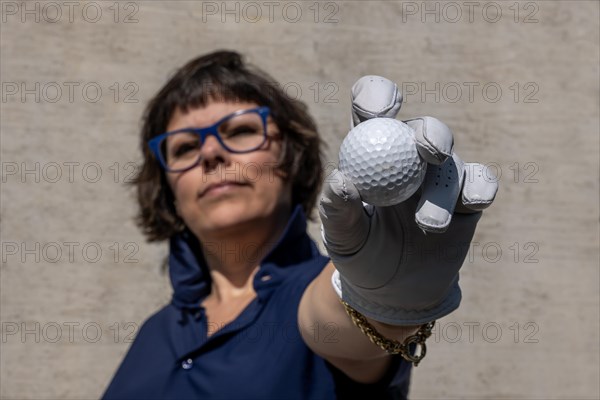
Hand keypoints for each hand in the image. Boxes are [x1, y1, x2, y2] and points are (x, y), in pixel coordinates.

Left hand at [319, 76, 497, 324]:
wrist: (395, 293)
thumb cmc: (361, 256)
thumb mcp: (343, 238)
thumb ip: (339, 209)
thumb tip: (342, 180)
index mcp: (371, 152)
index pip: (372, 111)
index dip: (377, 98)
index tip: (378, 110)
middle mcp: (408, 156)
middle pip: (422, 128)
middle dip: (429, 133)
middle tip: (427, 151)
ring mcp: (440, 177)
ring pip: (451, 165)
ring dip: (442, 192)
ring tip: (428, 225)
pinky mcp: (467, 198)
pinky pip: (480, 183)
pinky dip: (479, 188)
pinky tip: (473, 200)